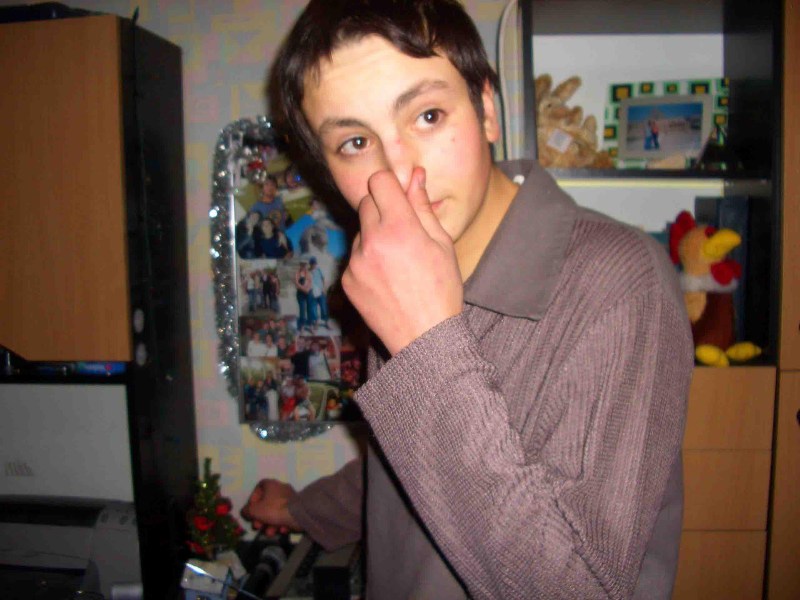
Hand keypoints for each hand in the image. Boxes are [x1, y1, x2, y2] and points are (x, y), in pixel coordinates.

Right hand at [241, 478, 301, 535]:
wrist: (298, 515)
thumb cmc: (273, 509)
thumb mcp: (255, 511)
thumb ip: (247, 511)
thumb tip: (245, 511)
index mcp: (271, 484)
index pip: (258, 488)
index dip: (253, 500)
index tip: (251, 510)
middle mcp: (281, 488)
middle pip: (266, 503)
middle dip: (261, 517)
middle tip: (258, 526)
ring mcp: (290, 498)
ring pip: (276, 511)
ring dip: (270, 523)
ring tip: (270, 533)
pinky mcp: (296, 507)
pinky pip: (285, 515)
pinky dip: (282, 523)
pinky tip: (282, 530)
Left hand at [341, 167, 462, 354]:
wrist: (424, 338)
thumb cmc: (442, 290)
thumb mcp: (442, 245)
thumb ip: (423, 208)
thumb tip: (415, 176)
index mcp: (399, 228)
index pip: (379, 181)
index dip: (391, 184)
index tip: (400, 195)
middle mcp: (371, 241)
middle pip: (366, 202)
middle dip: (383, 208)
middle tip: (403, 229)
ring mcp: (355, 262)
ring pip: (360, 231)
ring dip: (375, 235)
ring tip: (398, 262)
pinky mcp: (347, 280)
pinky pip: (355, 256)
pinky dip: (368, 260)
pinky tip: (387, 278)